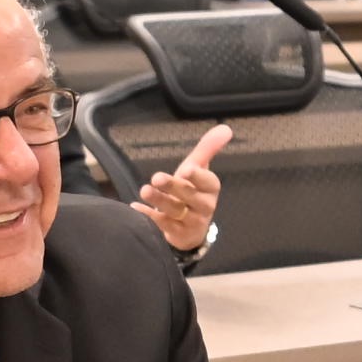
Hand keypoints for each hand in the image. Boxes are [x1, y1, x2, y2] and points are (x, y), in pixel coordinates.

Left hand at [139, 124, 229, 259]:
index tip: (185, 169)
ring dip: (159, 200)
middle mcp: (204, 205)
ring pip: (175, 210)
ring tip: (144, 190)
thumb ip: (208, 149)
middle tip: (156, 177)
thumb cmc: (193, 192)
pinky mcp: (178, 234)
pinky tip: (135, 207)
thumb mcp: (199, 169)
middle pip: (189, 195)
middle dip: (173, 186)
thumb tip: (225, 128)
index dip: (197, 176)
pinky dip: (149, 216)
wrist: (191, 228)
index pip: (208, 181)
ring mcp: (191, 221)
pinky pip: (163, 225)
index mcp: (210, 188)